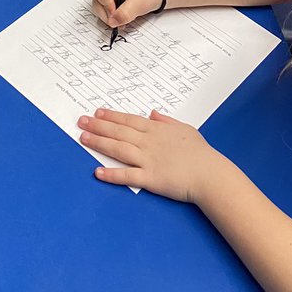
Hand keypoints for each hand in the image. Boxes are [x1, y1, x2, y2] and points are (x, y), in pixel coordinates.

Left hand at [78, 108, 217, 201]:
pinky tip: (97, 171)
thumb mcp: (184, 129)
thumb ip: (166, 121)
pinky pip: (127, 175)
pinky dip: (111, 174)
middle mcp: (148, 142)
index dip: (111, 116)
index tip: (96, 112)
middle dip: (98, 125)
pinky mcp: (150, 178)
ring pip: (118, 149)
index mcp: (156, 130)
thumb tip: (153, 113)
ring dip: (99, 143)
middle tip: (81, 121)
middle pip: (119, 132)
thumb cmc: (200, 153)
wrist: (209, 174)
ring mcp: (148, 160)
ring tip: (83, 138)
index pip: (128, 120)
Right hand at [92, 0, 163, 26]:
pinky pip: (102, 8)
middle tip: (121, 20)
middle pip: (97, 1)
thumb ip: (125, 12)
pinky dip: (110, 15)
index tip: (118, 16)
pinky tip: (120, 14)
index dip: (108, 8)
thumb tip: (112, 21)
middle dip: (108, 14)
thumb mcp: (139, 2)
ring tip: (123, 16)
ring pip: (98, 6)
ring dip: (109, 16)